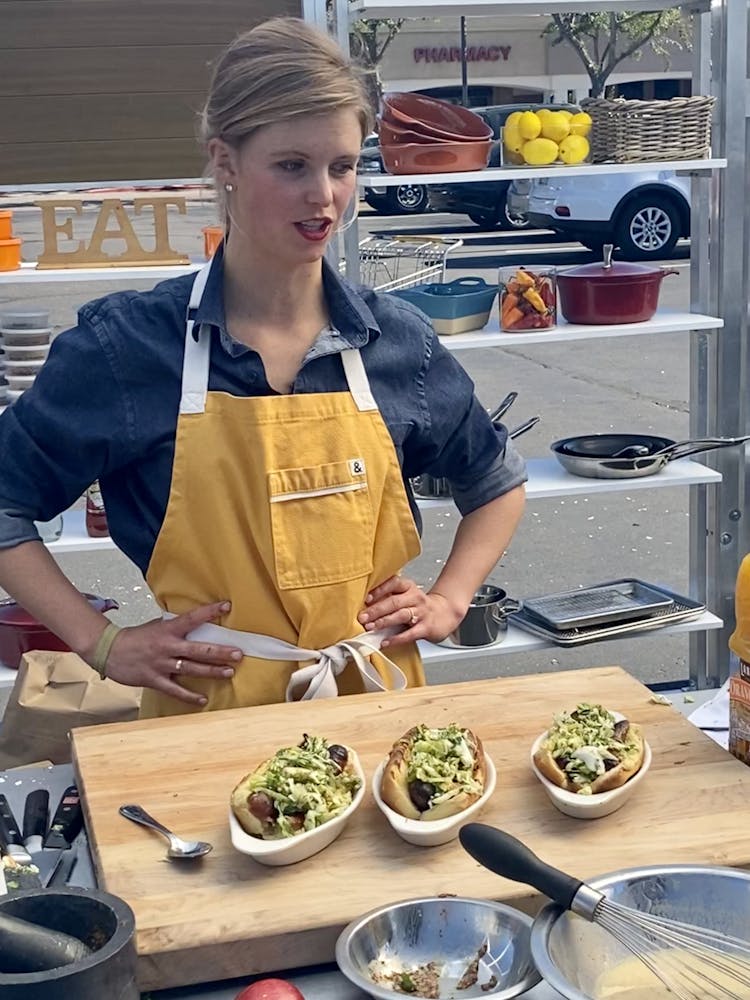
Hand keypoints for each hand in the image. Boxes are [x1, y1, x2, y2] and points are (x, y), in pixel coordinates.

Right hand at [99, 601, 242, 706]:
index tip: (227, 607)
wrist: (109, 650)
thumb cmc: (136, 637)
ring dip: (212, 671)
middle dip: (220, 652)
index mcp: (168, 630)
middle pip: (198, 649)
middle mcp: (167, 646)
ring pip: (191, 669)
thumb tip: (196, 623)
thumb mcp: (157, 626)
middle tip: (238, 653)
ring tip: (229, 672)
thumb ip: (175, 627)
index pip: (192, 618)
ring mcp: (161, 664)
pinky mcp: (154, 680)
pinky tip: (203, 700)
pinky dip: (189, 696)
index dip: (210, 612)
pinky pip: (175, 690)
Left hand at [357, 575, 463, 647]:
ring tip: (370, 627)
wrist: (445, 614)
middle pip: (394, 602)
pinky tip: (385, 642)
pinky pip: (410, 633)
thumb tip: (364, 606)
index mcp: (408, 587)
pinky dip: (396, 638)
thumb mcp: (406, 596)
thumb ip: (389, 598)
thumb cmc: (419, 606)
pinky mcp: (426, 627)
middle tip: (362, 617)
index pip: (393, 583)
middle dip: (376, 610)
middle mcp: (415, 598)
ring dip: (384, 622)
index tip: (366, 598)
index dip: (379, 590)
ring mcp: (421, 612)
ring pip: (401, 615)